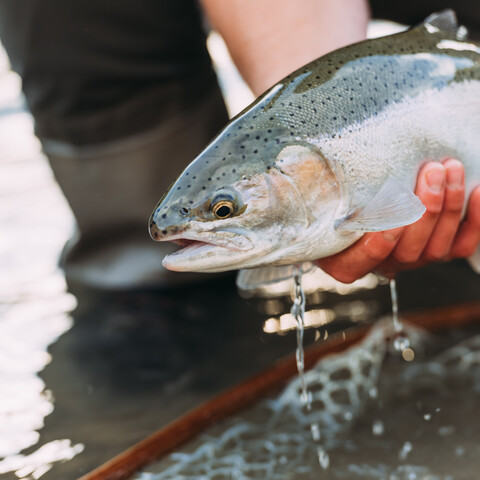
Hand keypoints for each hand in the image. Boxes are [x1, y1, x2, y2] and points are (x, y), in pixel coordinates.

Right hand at [316, 159, 479, 282]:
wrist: (359, 201)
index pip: (360, 263)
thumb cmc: (335, 200)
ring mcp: (411, 260)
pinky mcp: (435, 250)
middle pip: (408, 252)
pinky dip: (476, 221)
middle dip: (425, 210)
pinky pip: (462, 245)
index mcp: (344, 262)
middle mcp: (381, 266)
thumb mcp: (315, 196)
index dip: (377, 247)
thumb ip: (310, 191)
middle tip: (430, 170)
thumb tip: (289, 173)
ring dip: (448, 205)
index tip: (388, 221)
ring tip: (449, 167)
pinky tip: (478, 189)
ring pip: (437, 247)